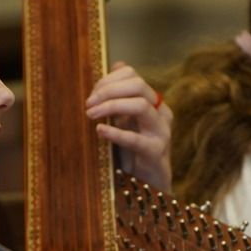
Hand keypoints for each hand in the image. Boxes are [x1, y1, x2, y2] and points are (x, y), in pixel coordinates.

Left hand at [86, 62, 172, 191]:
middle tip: (88, 103)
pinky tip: (100, 132)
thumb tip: (116, 66)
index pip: (133, 76)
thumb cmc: (133, 152)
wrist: (148, 185)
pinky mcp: (156, 152)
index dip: (109, 80)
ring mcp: (161, 132)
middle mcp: (161, 113)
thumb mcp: (125, 120)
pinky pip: (136, 139)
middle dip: (108, 90)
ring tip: (91, 115)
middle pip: (138, 85)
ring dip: (111, 106)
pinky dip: (115, 133)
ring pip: (140, 105)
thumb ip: (121, 97)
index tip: (91, 94)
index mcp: (153, 103)